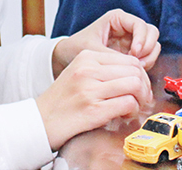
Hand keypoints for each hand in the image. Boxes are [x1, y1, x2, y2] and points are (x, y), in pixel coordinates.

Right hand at [36, 50, 152, 150]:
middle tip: (142, 98)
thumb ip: (103, 70)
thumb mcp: (78, 74)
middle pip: (135, 71)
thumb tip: (135, 75)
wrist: (37, 122)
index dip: (141, 73)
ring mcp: (90, 90)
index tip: (141, 86)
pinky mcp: (92, 110)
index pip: (129, 59)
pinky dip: (132, 110)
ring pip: (135, 85)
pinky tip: (125, 115)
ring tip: (134, 106)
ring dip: (140, 98)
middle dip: (144, 86)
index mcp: (87, 57)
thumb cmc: (61, 101)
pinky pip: (127, 103)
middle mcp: (88, 70)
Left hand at [53, 9, 160, 76]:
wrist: (65, 57)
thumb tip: (130, 63)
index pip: (140, 25)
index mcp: (118, 19)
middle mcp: (127, 27)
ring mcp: (131, 40)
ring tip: (136, 69)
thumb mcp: (91, 50)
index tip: (134, 53)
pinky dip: (144, 64)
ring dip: (148, 57)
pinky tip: (133, 72)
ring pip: (152, 45)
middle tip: (138, 62)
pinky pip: (146, 56)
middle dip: (148, 48)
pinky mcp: (131, 53)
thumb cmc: (75, 48)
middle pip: (151, 33)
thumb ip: (111, 55)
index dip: (141, 39)